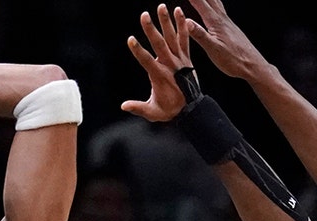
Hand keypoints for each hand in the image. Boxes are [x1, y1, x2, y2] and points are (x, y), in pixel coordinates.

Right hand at [120, 4, 193, 121]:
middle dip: (151, 30)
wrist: (193, 108)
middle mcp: (170, 65)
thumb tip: (123, 106)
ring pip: (172, 38)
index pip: (147, 61)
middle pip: (159, 44)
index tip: (130, 39)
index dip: (138, 51)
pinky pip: (185, 38)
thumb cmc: (171, 110)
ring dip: (166, 21)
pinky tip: (179, 11)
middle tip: (144, 15)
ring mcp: (180, 60)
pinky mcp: (186, 57)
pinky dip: (183, 25)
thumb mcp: (154, 112)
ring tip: (161, 6)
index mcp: (160, 76)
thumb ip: (139, 108)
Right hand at [184, 0, 267, 80]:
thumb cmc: (235, 60)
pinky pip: (220, 9)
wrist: (253, 65)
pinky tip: (214, 6)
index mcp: (216, 23)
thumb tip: (186, 21)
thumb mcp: (214, 50)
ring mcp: (228, 22)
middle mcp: (223, 19)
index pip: (199, 2)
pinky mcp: (231, 27)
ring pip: (216, 2)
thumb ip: (200, 35)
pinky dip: (214, 2)